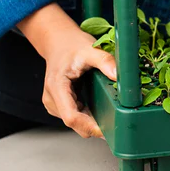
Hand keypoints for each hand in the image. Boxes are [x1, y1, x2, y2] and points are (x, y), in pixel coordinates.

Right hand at [18, 4, 115, 137]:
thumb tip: (117, 76)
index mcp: (56, 87)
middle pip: (73, 123)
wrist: (59, 41)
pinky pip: (75, 115)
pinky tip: (101, 111)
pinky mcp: (60, 103)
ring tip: (111, 115)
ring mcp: (54, 102)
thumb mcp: (90, 49)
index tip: (107, 129)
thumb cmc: (72, 45)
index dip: (90, 126)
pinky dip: (88, 116)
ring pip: (75, 122)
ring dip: (92, 122)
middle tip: (117, 124)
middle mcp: (52, 98)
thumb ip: (105, 61)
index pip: (71, 117)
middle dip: (94, 126)